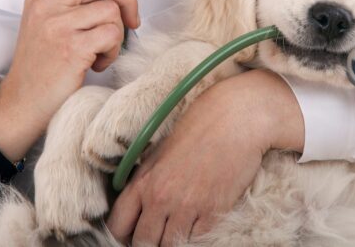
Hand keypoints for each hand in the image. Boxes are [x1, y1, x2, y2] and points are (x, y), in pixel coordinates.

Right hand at [0, 0, 139, 160]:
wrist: (23, 102)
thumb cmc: (46, 65)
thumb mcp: (56, 24)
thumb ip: (85, 2)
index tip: (121, 6)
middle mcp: (47, 4)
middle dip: (127, 0)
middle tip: (130, 23)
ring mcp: (57, 24)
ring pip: (112, 10)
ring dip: (117, 35)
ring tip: (100, 53)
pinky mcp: (71, 47)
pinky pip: (112, 35)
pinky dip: (113, 52)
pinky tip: (97, 64)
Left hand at [106, 70, 304, 246]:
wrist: (235, 120)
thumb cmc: (199, 128)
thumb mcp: (161, 151)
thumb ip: (147, 180)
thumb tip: (140, 204)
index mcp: (143, 181)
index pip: (118, 226)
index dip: (125, 236)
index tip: (134, 234)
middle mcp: (160, 198)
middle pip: (143, 243)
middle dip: (150, 242)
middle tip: (159, 236)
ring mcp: (187, 206)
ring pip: (171, 246)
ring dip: (173, 241)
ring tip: (180, 229)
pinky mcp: (213, 211)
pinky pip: (198, 240)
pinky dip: (197, 236)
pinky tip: (199, 222)